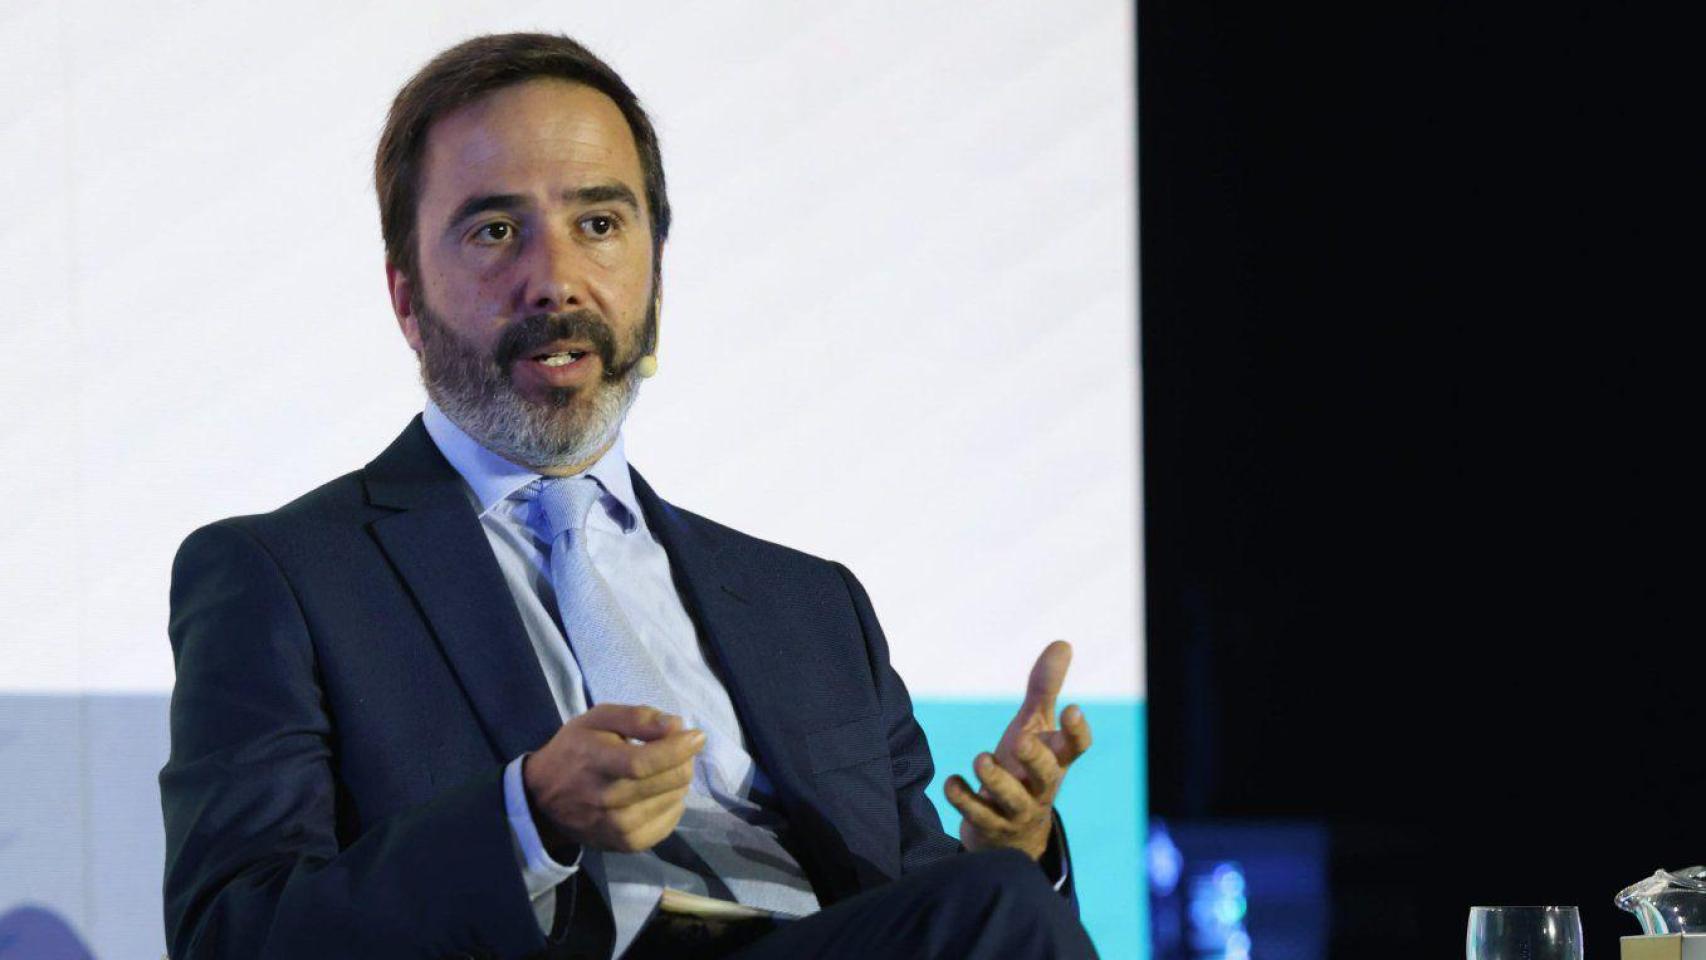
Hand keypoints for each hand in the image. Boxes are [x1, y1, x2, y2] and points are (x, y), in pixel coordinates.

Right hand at [522, 704, 705, 856]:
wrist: (544, 800)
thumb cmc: (574, 750)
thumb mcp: (598, 719)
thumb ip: (637, 717)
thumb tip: (675, 725)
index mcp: (596, 763)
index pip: (644, 762)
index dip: (678, 749)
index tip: (697, 736)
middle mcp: (607, 800)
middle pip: (668, 782)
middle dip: (684, 760)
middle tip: (676, 750)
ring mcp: (617, 827)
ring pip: (674, 800)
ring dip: (678, 781)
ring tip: (664, 770)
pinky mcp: (626, 845)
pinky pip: (669, 823)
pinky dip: (673, 804)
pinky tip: (660, 793)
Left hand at [944, 640, 1092, 859]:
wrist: (1011, 832)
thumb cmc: (1025, 767)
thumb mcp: (1033, 726)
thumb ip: (1045, 688)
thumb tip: (1062, 643)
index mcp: (1055, 761)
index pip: (1075, 749)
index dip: (1078, 732)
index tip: (1072, 708)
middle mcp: (1040, 787)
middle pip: (1047, 776)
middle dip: (1035, 758)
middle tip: (1020, 739)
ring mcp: (1016, 810)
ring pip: (1011, 799)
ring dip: (995, 779)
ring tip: (981, 758)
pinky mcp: (989, 825)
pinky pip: (977, 815)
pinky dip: (963, 798)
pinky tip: (952, 782)